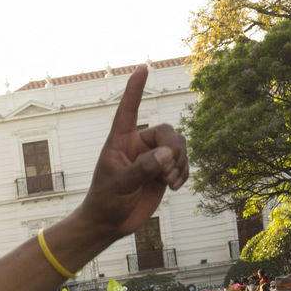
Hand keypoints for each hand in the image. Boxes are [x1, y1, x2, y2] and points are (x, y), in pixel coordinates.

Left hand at [77, 67, 188, 240]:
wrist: (110, 223)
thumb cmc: (106, 201)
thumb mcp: (120, 184)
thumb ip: (143, 168)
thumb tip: (166, 154)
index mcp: (120, 141)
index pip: (129, 110)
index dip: (135, 89)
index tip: (142, 68)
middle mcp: (138, 145)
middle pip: (167, 132)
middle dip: (173, 149)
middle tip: (167, 171)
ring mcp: (152, 158)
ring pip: (179, 146)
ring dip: (180, 163)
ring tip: (169, 182)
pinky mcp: (163, 172)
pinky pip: (183, 162)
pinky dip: (185, 172)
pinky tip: (177, 186)